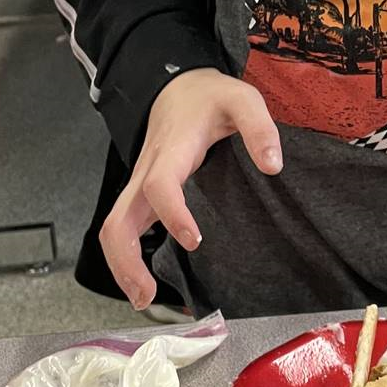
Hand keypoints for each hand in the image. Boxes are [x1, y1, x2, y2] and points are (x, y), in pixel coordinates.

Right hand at [101, 68, 281, 306]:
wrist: (178, 87)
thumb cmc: (210, 97)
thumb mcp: (243, 99)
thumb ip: (259, 127)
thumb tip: (273, 164)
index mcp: (172, 151)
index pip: (159, 186)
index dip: (172, 214)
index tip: (194, 240)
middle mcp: (146, 172)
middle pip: (117, 219)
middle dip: (125, 260)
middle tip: (146, 296)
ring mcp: (139, 184)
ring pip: (114, 228)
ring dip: (121, 265)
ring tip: (142, 299)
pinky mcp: (141, 194)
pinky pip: (124, 227)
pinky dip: (126, 256)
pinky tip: (143, 281)